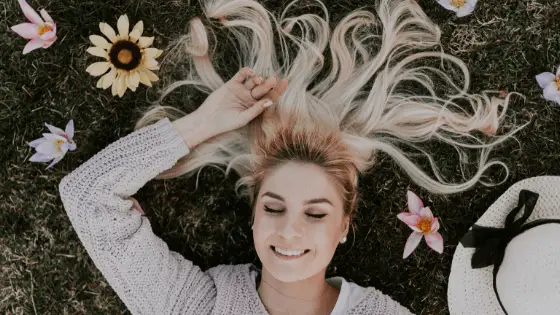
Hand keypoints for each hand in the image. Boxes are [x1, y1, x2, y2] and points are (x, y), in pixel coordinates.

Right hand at [173, 67, 287, 147]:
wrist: (208, 120)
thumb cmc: (226, 123)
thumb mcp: (243, 118)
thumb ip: (256, 109)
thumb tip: (270, 101)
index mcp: (255, 106)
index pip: (270, 97)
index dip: (278, 90)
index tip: (285, 82)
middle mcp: (250, 97)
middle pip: (263, 88)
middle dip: (268, 84)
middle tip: (273, 79)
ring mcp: (241, 90)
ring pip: (253, 81)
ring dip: (258, 78)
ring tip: (259, 80)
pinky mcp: (231, 84)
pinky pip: (241, 75)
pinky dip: (246, 72)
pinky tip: (250, 72)